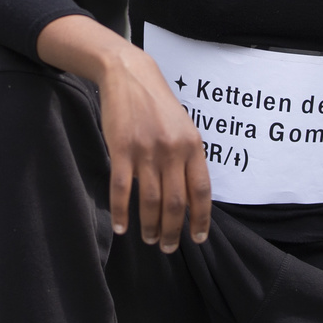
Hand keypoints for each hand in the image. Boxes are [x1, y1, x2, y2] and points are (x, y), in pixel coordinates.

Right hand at [98, 43, 211, 251]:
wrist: (129, 76)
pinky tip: (121, 226)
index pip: (201, 191)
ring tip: (149, 239)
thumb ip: (187, 158)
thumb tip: (189, 196)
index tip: (197, 238)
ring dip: (150, 226)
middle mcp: (172, 150)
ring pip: (151, 201)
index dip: (200, 219)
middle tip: (167, 246)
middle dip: (172, 231)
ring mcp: (146, 150)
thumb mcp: (182, 127)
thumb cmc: (157, 104)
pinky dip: (121, 212)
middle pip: (175, 203)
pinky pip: (122, 189)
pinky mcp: (121, 149)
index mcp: (192, 146)